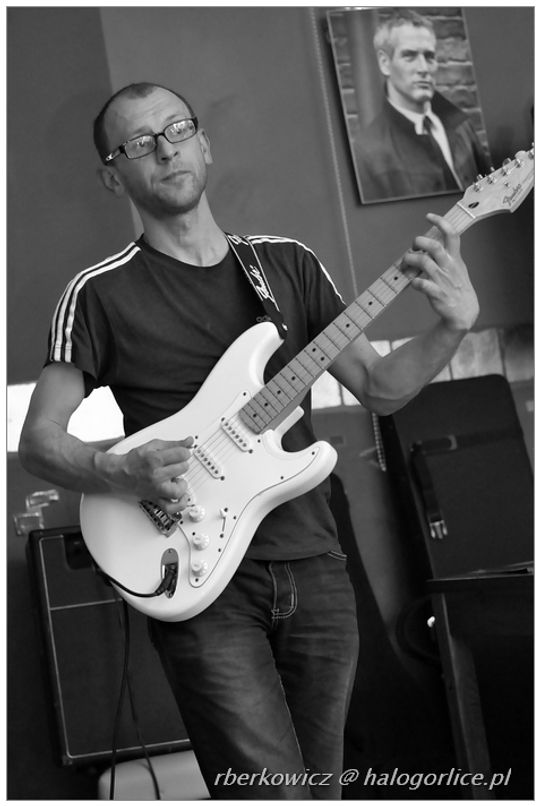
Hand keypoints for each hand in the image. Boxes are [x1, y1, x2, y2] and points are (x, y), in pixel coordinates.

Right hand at [112, 437, 193, 512]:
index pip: (182, 454)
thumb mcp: (153, 446)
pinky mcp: (155, 499)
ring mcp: (156, 489)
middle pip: (183, 468)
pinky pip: (170, 508)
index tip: (181, 453)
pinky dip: (179, 505)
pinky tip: (182, 497)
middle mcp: (156, 475)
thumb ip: (173, 444)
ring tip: (176, 479)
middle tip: (175, 464)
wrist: (120, 472)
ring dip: (181, 483)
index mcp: (155, 459)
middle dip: (181, 464)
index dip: (184, 452)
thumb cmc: (135, 460)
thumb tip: (189, 441)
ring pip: (179, 490)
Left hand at [401, 213, 478, 331]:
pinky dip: (413, 282)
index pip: (451, 234)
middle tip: (413, 248)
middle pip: (433, 246)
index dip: (440, 222)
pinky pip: (421, 284)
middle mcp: (450, 266)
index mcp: (455, 258)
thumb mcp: (457, 267)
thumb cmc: (456, 287)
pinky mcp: (437, 294)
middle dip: (418, 242)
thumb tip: (428, 242)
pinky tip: (413, 283)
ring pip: (423, 262)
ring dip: (410, 260)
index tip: (428, 216)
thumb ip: (445, 254)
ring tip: (405, 265)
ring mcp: (444, 280)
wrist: (464, 312)